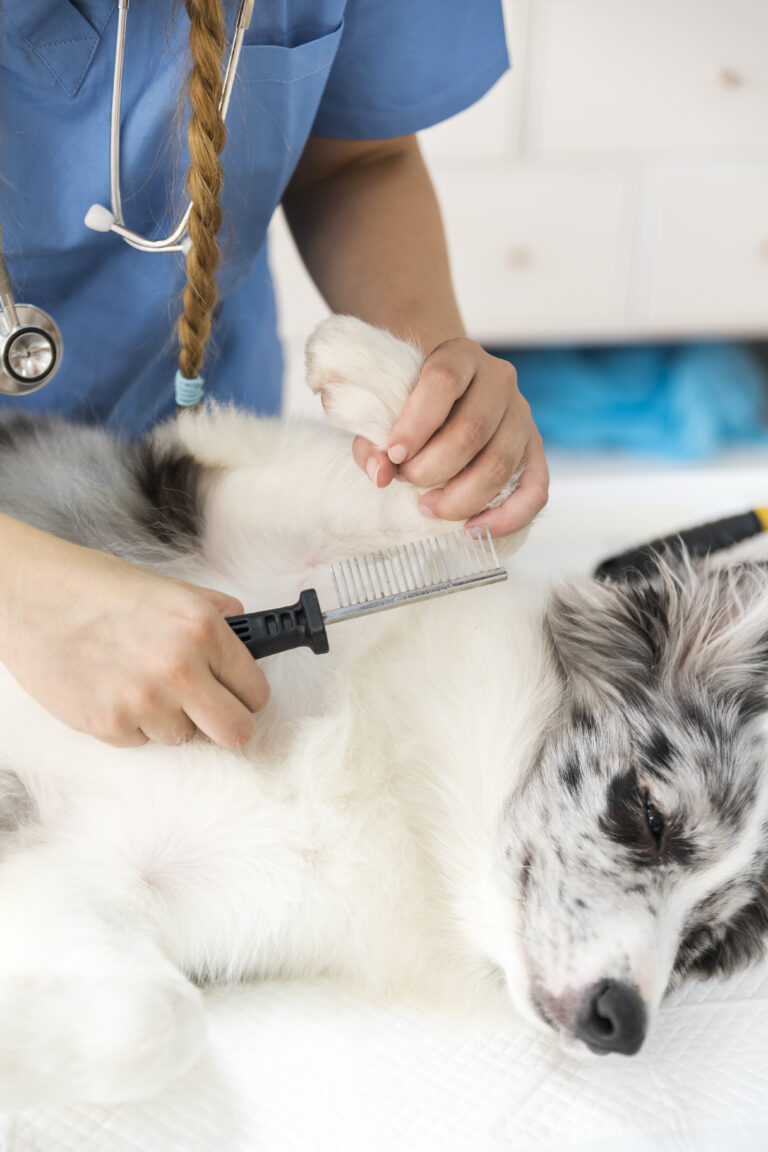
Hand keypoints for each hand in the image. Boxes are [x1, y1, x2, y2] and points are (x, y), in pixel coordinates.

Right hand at [0, 523, 268, 748]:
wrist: (30, 595)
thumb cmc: (94, 587)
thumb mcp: (166, 587)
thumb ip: (212, 610)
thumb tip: (243, 624)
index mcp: (203, 628)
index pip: (255, 691)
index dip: (247, 696)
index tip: (238, 697)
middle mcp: (180, 668)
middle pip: (237, 732)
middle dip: (228, 726)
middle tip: (210, 713)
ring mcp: (144, 701)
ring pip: (184, 739)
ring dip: (171, 720)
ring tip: (141, 684)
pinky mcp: (109, 725)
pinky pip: (142, 742)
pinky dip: (132, 724)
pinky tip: (114, 689)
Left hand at [353, 338, 548, 536]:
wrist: (448, 399)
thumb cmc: (412, 408)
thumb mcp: (386, 413)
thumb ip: (374, 440)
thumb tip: (381, 474)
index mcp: (460, 356)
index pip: (444, 381)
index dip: (417, 423)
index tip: (395, 454)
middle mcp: (499, 380)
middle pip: (472, 430)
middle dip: (433, 468)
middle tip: (407, 481)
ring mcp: (524, 416)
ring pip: (501, 464)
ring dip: (460, 497)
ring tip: (428, 507)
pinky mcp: (536, 452)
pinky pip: (535, 492)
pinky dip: (505, 518)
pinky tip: (471, 530)